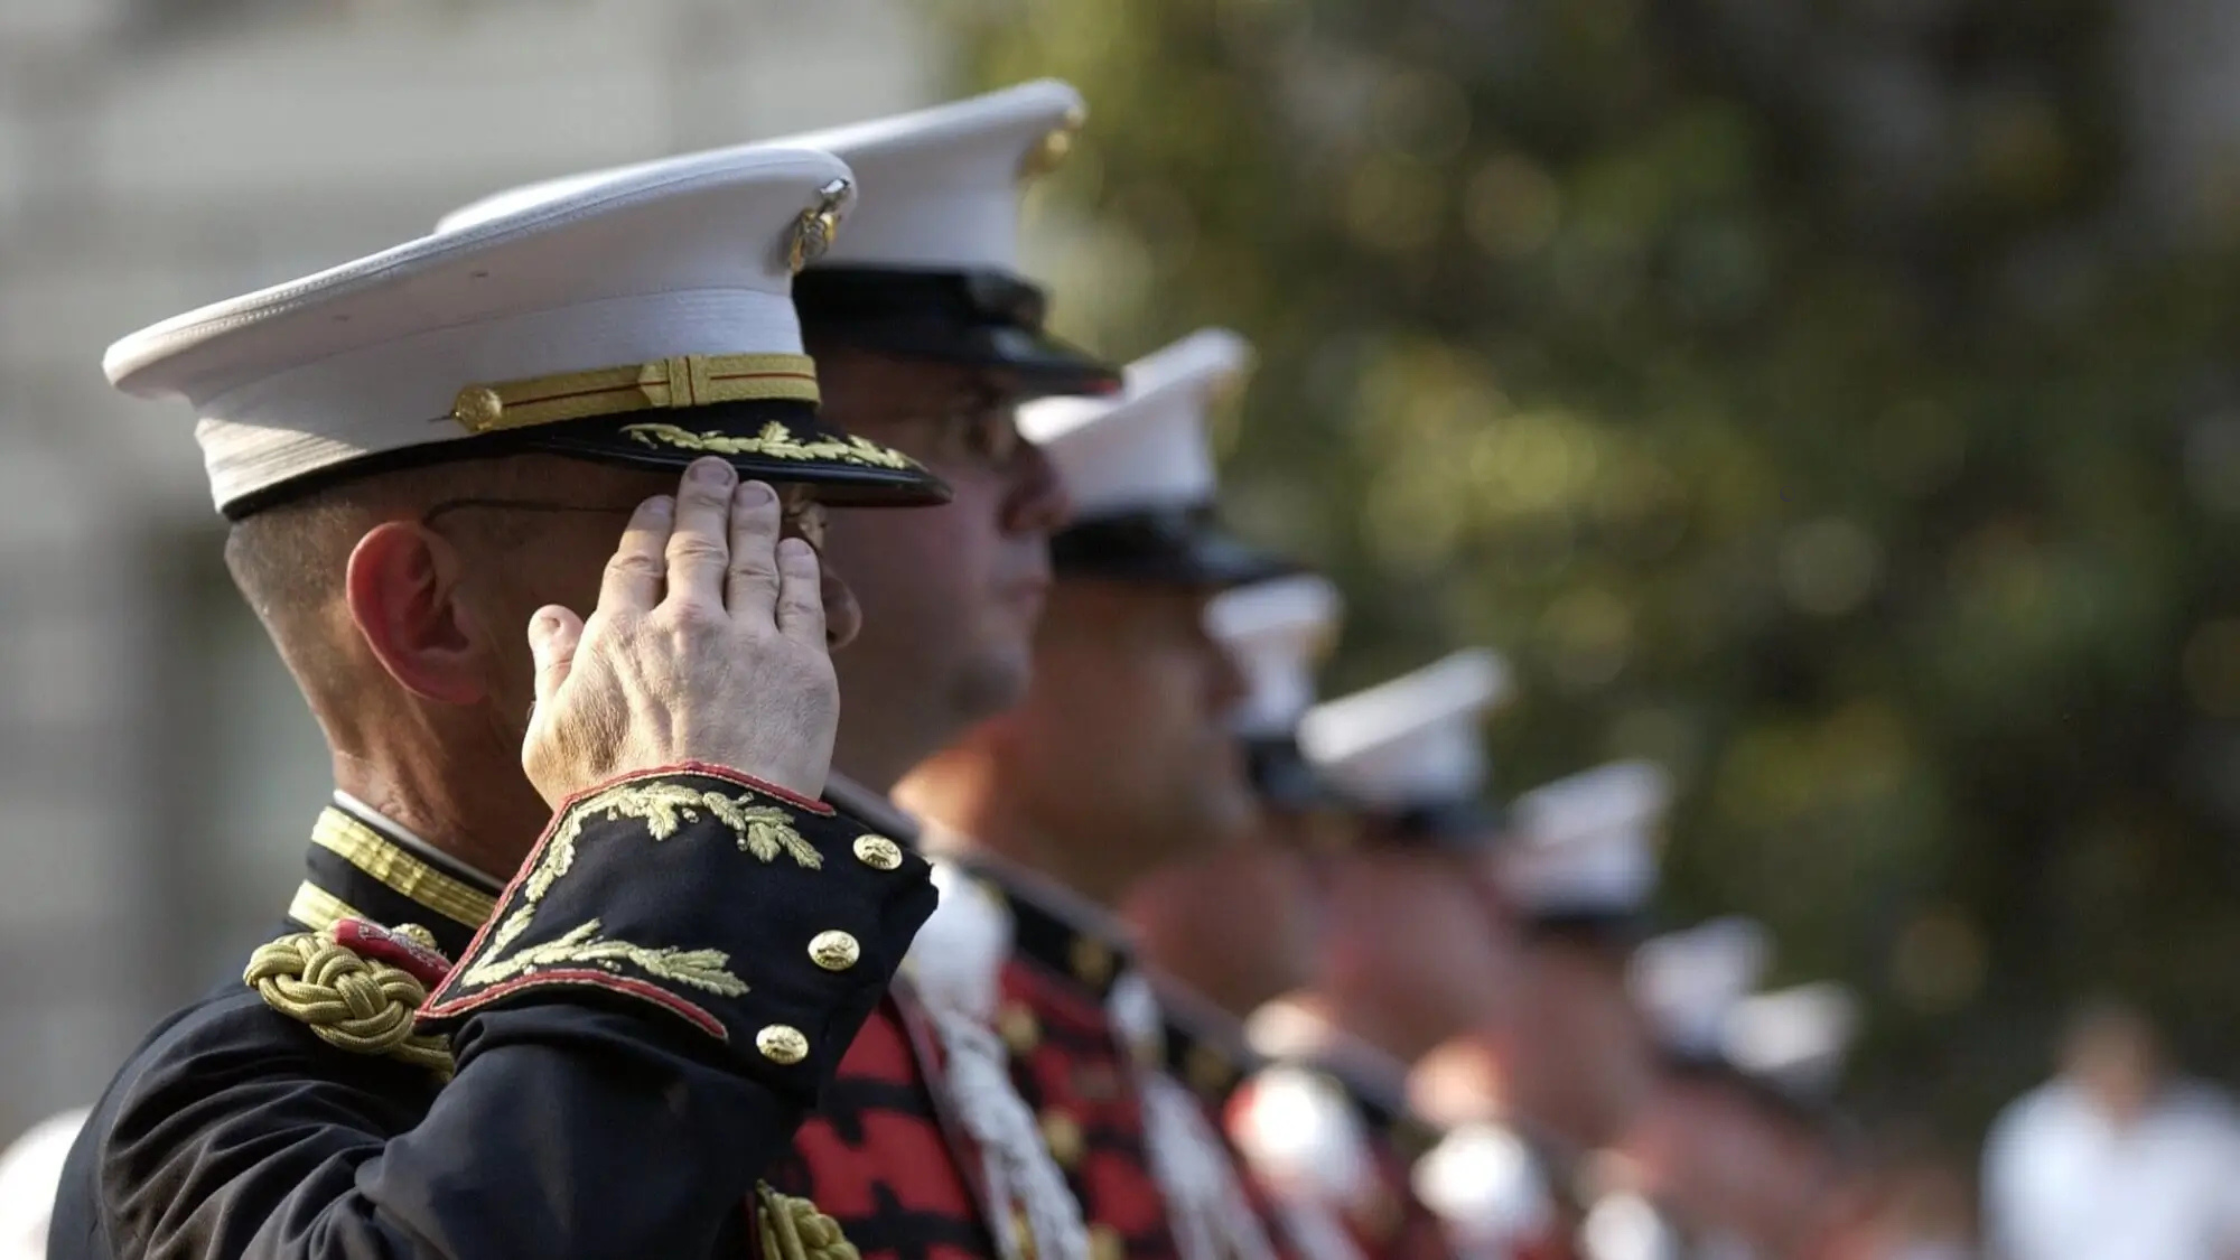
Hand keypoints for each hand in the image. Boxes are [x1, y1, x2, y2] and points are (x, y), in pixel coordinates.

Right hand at [521, 458, 838, 803]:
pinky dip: (799, 566)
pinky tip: (798, 548)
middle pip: (697, 544)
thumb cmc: (612, 802)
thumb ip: (550, 671)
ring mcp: (748, 639)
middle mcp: (683, 622)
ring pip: (753, 561)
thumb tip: (550, 617)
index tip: (658, 502)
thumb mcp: (550, 741)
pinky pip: (801, 599)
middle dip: (705, 500)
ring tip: (760, 494)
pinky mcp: (802, 665)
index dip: (648, 526)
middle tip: (716, 471)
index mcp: (617, 636)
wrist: (696, 836)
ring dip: (756, 520)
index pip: (635, 562)